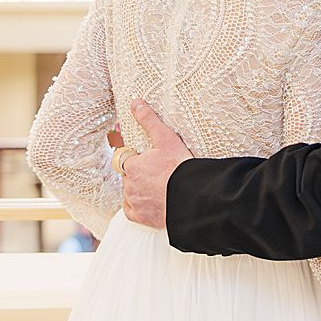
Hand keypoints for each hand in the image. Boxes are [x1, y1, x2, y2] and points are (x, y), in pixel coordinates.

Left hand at [119, 100, 193, 228]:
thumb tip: (135, 103)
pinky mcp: (139, 217)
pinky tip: (153, 200)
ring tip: (160, 186)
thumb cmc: (181, 167)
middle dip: (140, 174)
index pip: (128, 158)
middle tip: (160, 173)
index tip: (153, 161)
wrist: (193, 197)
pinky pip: (132, 210)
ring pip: (130, 192)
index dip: (140, 158)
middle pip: (129, 176)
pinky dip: (140, 206)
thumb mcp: (166, 139)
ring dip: (140, 189)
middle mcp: (127, 184)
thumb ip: (149, 121)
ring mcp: (133, 202)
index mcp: (131, 165)